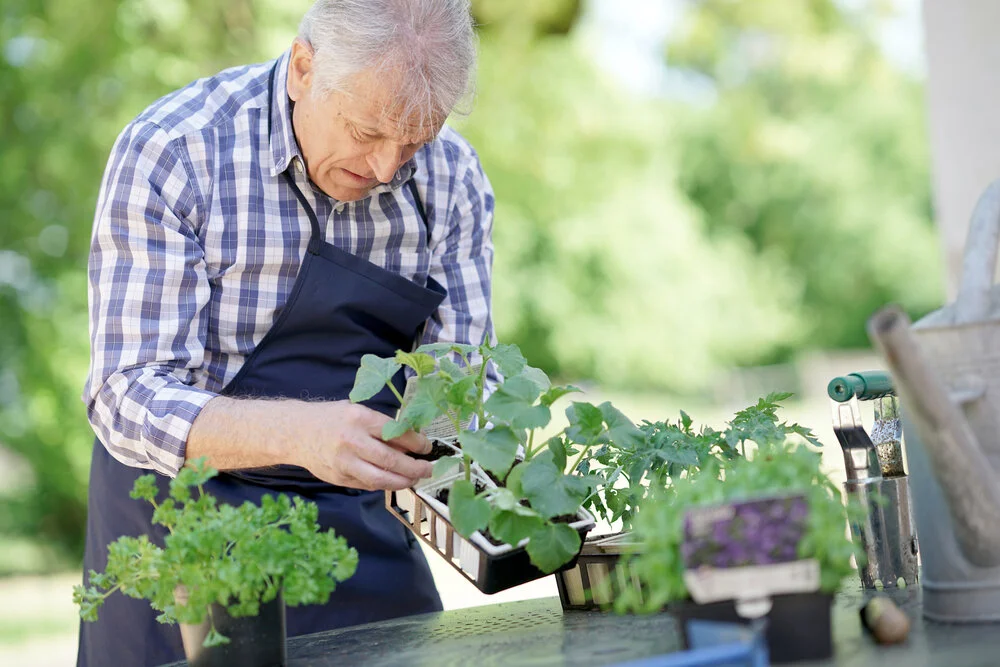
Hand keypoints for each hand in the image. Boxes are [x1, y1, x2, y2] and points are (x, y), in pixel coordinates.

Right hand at [293, 401, 432, 490]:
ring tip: (415, 478)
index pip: (396, 433)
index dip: (416, 443)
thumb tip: (411, 441)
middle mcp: (352, 441)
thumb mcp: (357, 412)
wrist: (296, 432)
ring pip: (380, 479)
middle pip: (391, 460)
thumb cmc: (331, 419)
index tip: (427, 448)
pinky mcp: (339, 478)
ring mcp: (344, 462)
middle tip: (428, 469)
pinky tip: (394, 481)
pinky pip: (367, 485)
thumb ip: (381, 427)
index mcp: (359, 418)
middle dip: (415, 467)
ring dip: (402, 481)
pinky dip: (384, 484)